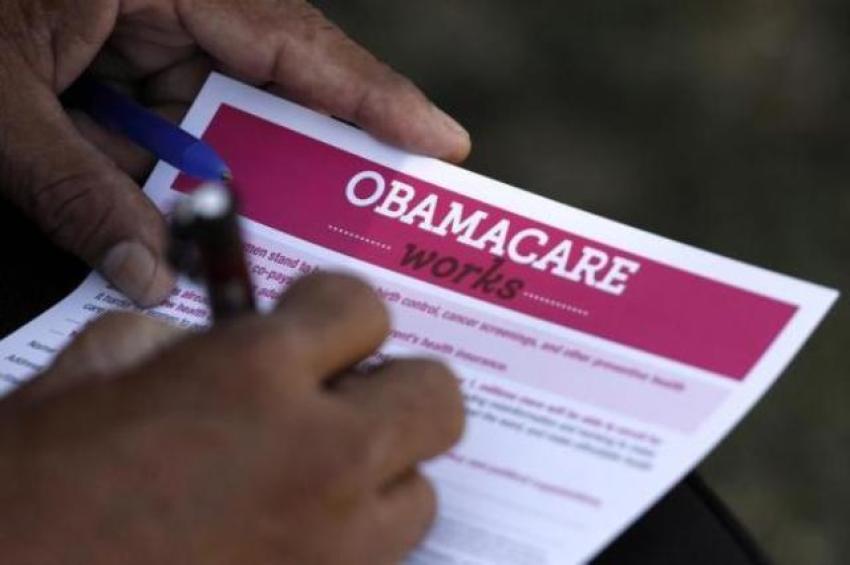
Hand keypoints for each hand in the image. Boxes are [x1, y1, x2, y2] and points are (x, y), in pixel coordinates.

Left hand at [0, 1, 470, 305]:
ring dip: (229, 182)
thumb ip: (72, 190)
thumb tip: (146, 275)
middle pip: (275, 85)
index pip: (296, 42)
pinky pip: (169, 125)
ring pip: (220, 116)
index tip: (439, 143)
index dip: (375, 97)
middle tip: (366, 215)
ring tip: (263, 239)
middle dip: (311, 156)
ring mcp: (146, 30)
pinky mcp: (117, 60)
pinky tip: (172, 225)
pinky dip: (172, 178)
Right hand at [0, 274, 464, 563]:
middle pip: (434, 396)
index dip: (336, 310)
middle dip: (391, 386)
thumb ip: (188, 343)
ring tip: (321, 474)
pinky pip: (381, 556)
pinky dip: (356, 535)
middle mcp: (318, 457)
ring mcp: (332, 546)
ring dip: (380, 471)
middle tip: (342, 394)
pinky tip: (298, 527)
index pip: (364, 307)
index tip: (316, 324)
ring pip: (421, 490)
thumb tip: (228, 341)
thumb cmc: (32, 485)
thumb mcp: (99, 375)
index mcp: (254, 373)